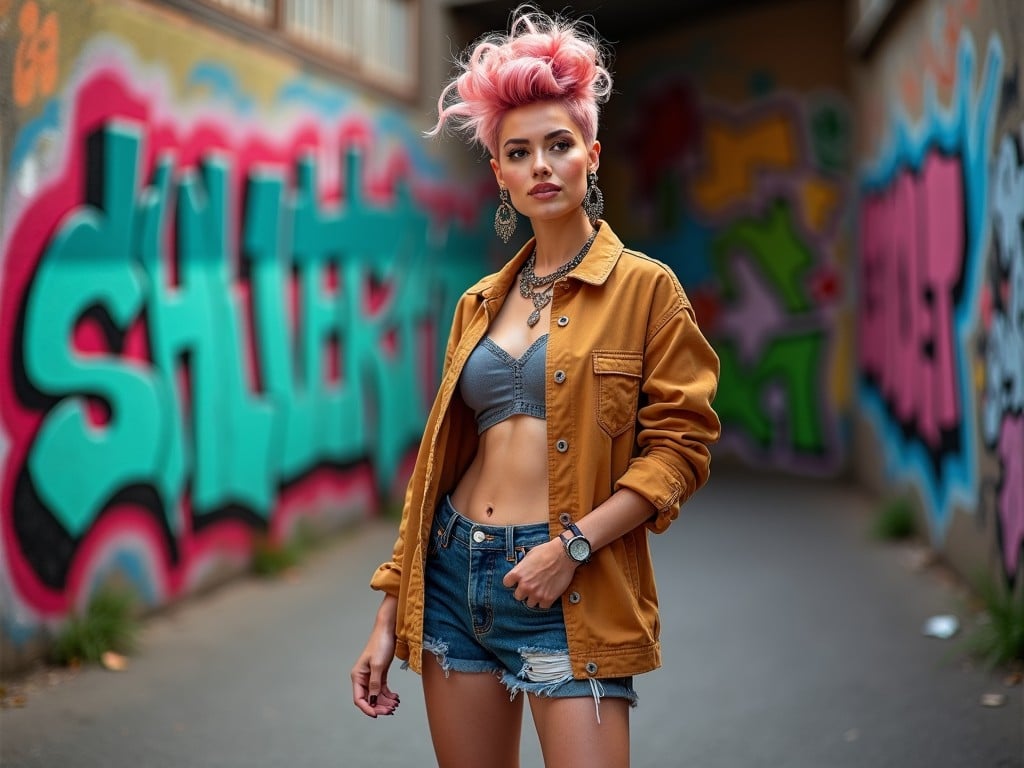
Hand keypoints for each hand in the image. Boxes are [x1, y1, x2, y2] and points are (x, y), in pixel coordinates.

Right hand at [351, 599, 400, 717]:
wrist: (389, 630)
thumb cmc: (381, 644)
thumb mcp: (378, 665)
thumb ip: (374, 684)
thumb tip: (372, 700)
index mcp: (357, 676)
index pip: (359, 699)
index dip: (367, 709)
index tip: (377, 715)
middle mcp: (363, 678)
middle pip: (369, 699)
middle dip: (379, 706)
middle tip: (391, 710)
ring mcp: (371, 676)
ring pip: (376, 695)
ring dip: (385, 702)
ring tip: (395, 704)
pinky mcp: (380, 673)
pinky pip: (382, 689)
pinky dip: (388, 695)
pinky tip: (395, 698)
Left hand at [502, 538, 576, 609]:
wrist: (564, 554)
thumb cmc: (547, 551)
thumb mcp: (529, 556)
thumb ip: (522, 568)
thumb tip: (521, 573)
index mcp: (518, 573)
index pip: (507, 583)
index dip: (513, 582)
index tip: (517, 581)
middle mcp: (525, 585)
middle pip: (518, 596)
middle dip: (524, 592)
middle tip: (531, 586)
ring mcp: (536, 593)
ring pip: (530, 603)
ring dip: (534, 598)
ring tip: (541, 590)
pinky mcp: (548, 598)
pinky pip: (542, 606)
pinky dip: (545, 602)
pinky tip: (548, 594)